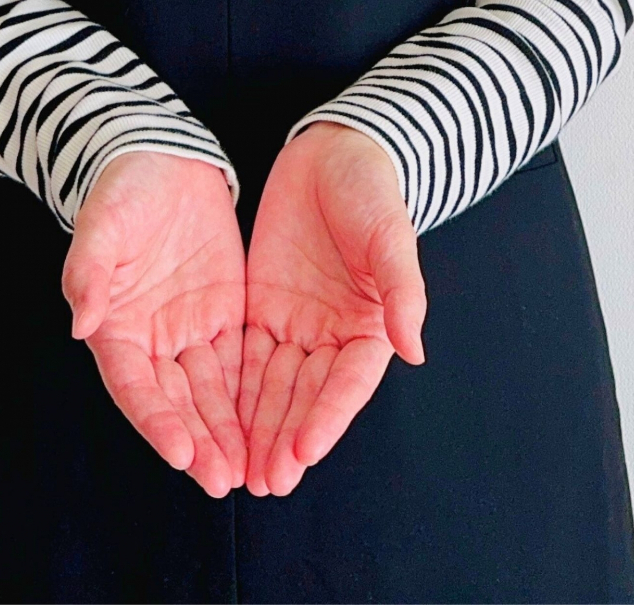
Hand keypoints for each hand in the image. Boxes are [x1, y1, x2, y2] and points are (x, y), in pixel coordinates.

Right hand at [62, 151, 246, 497]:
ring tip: (251, 470)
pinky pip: (240, 364)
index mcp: (117, 325)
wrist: (163, 159)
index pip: (135, 386)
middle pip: (176, 402)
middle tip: (226, 479)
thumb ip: (90, 272)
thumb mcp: (102, 224)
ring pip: (211, 392)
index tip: (182, 455)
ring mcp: (190, 329)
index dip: (156, 422)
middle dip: (200, 442)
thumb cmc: (123, 190)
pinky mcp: (225, 314)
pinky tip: (271, 426)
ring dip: (228, 432)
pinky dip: (251, 398)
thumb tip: (82, 323)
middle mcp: (153, 338)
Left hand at [240, 121, 427, 495]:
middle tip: (263, 481)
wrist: (333, 152)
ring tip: (240, 471)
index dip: (326, 418)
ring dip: (258, 428)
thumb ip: (401, 292)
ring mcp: (295, 323)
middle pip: (306, 395)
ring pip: (273, 386)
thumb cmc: (372, 191)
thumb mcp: (389, 236)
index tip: (304, 452)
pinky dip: (235, 391)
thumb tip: (415, 351)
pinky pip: (246, 355)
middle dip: (284, 438)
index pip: (347, 382)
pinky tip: (218, 421)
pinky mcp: (262, 307)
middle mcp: (331, 333)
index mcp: (369, 324)